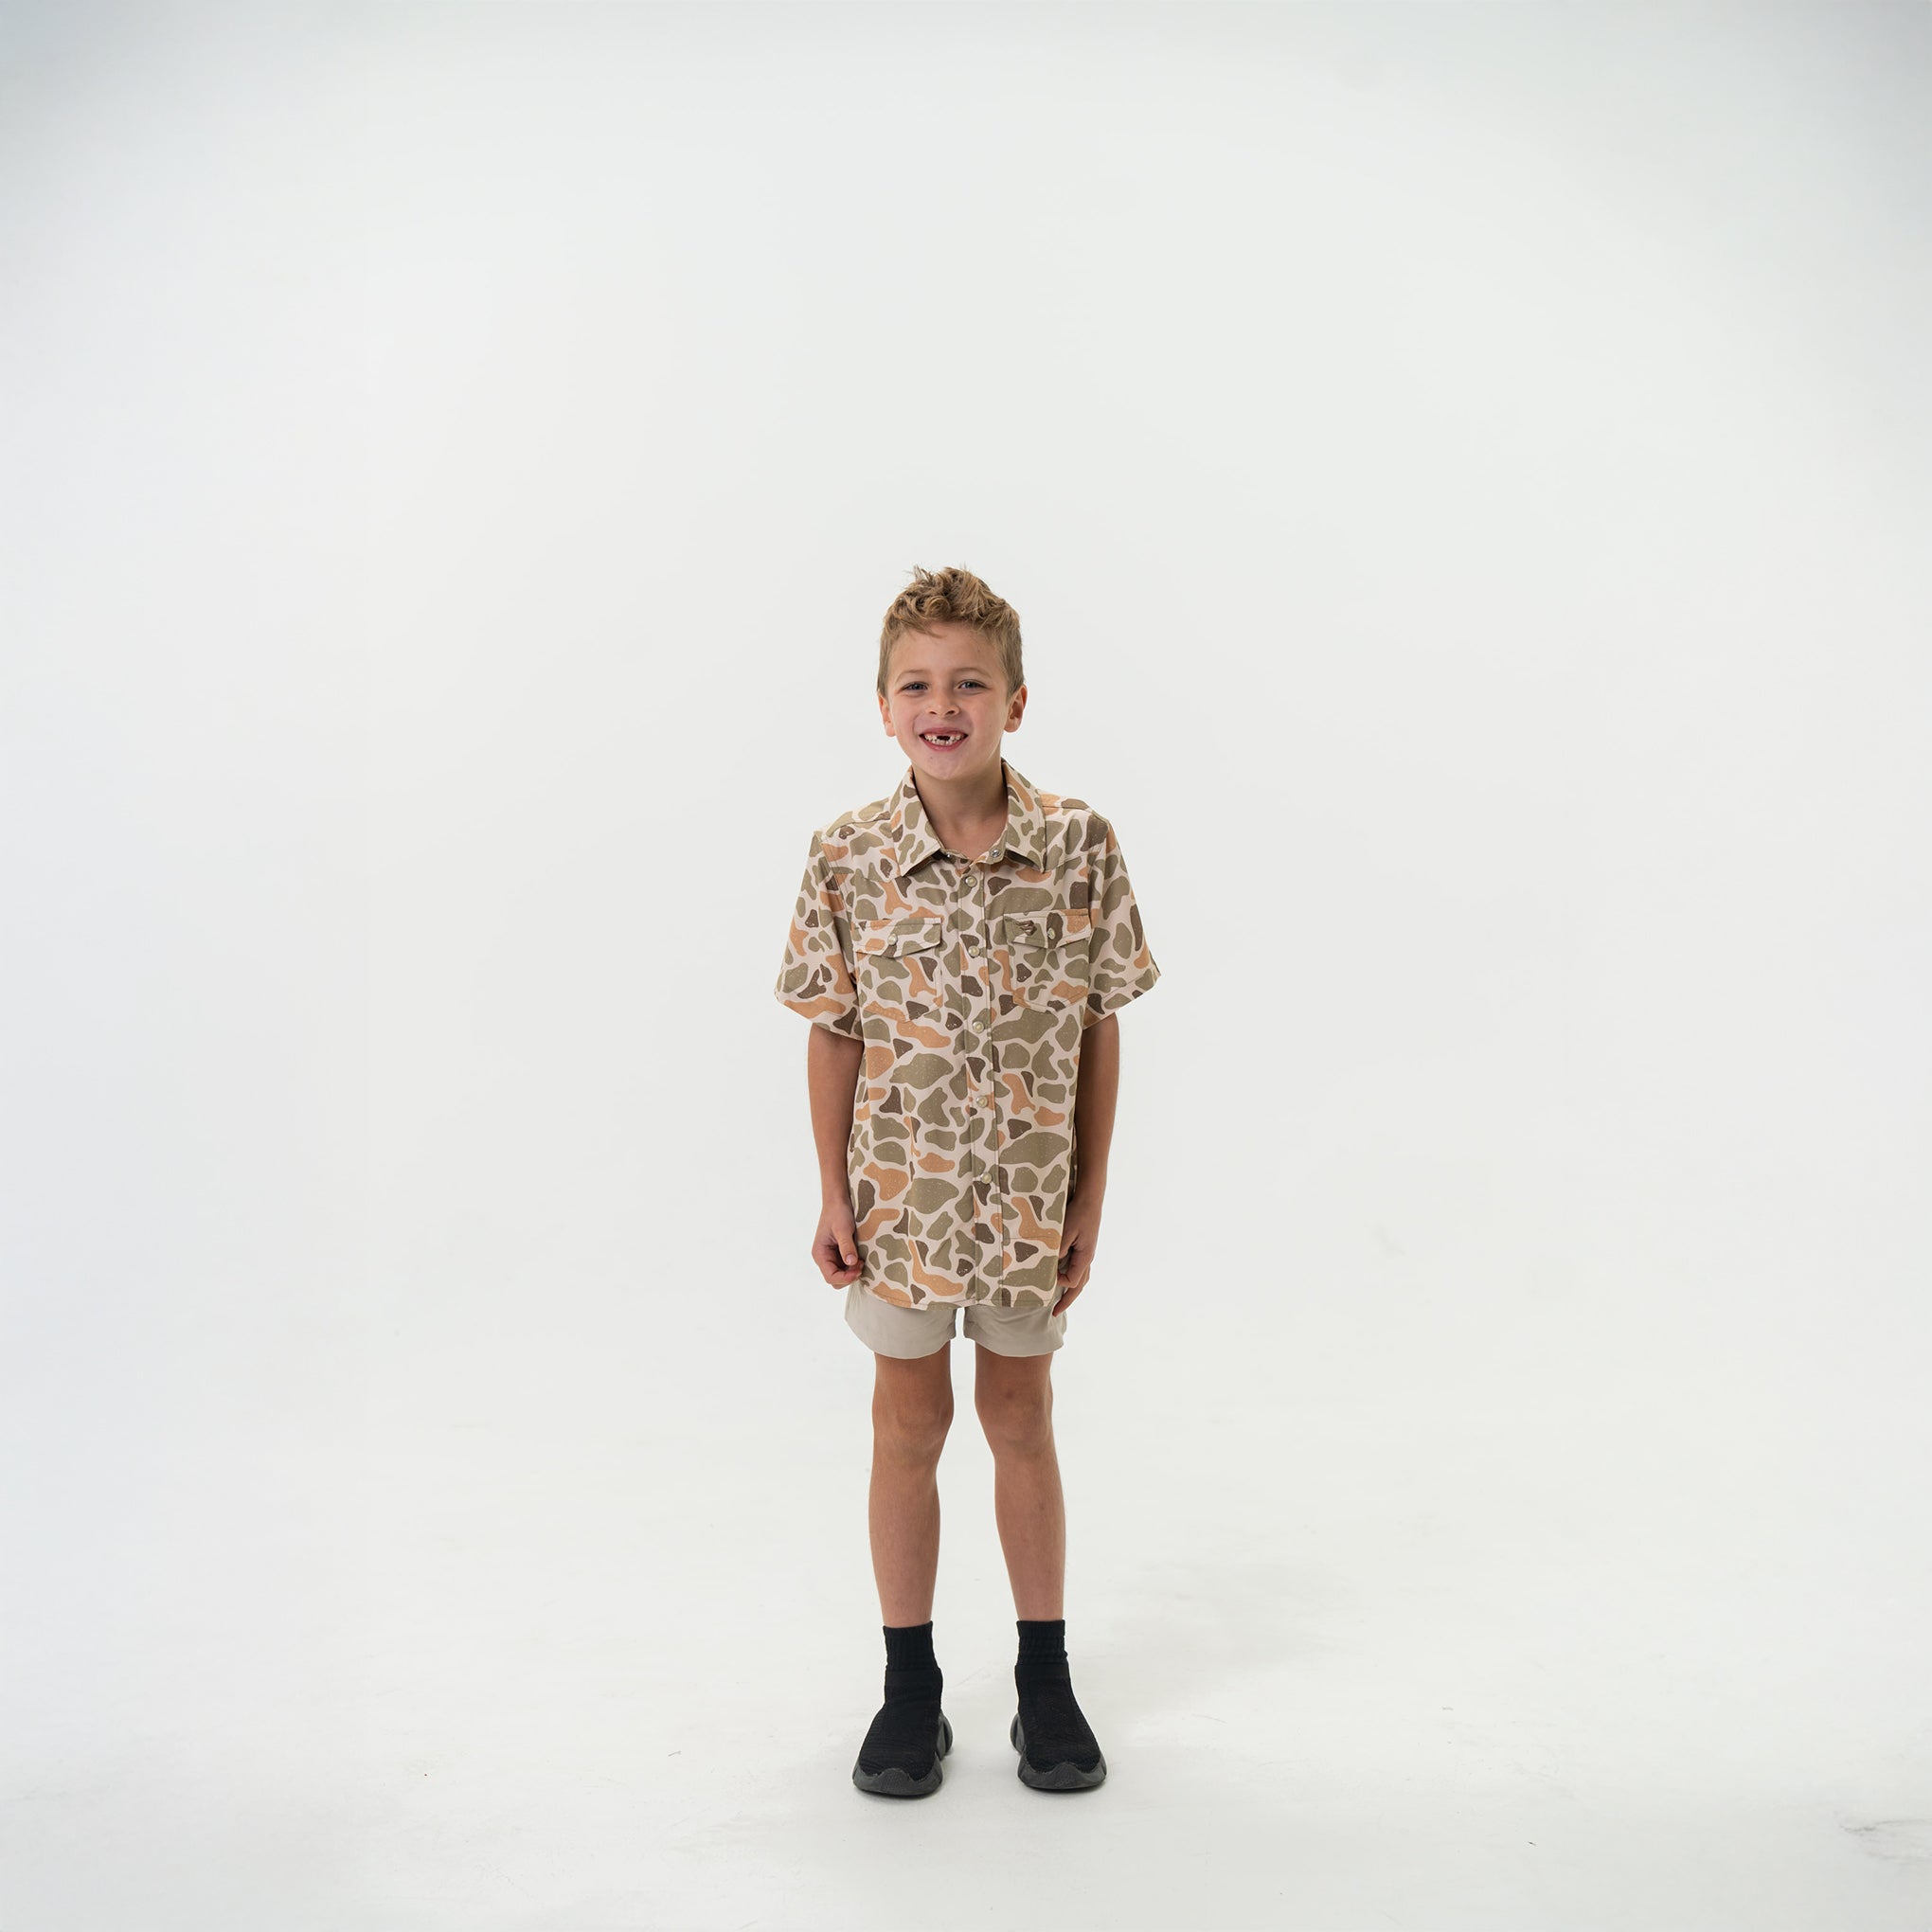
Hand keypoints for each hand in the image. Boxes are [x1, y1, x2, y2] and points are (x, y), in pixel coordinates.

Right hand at [813, 1196, 862, 1286]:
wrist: (838, 1201)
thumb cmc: (838, 1213)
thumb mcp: (843, 1229)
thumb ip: (846, 1246)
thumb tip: (850, 1263)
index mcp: (820, 1254)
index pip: (830, 1277)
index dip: (845, 1278)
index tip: (858, 1270)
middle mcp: (824, 1258)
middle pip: (835, 1279)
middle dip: (849, 1276)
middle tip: (861, 1264)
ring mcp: (831, 1256)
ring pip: (841, 1275)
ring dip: (852, 1272)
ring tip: (861, 1261)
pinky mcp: (839, 1253)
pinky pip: (845, 1267)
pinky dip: (853, 1266)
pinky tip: (860, 1258)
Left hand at [1053, 1186, 1102, 1314]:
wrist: (1090, 1199)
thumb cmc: (1078, 1213)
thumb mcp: (1066, 1231)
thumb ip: (1058, 1248)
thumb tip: (1051, 1266)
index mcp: (1085, 1257)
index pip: (1073, 1281)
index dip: (1059, 1283)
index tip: (1046, 1279)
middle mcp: (1088, 1258)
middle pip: (1079, 1286)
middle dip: (1067, 1300)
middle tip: (1055, 1313)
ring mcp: (1087, 1253)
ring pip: (1081, 1278)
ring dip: (1070, 1291)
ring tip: (1059, 1300)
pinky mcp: (1084, 1247)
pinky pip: (1078, 1268)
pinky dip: (1071, 1277)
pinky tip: (1061, 1276)